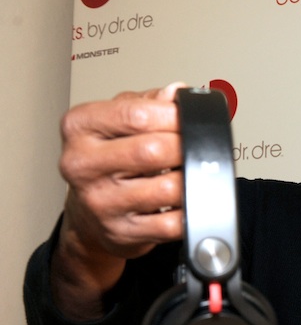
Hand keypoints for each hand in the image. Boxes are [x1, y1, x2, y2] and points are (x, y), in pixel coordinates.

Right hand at [52, 82, 186, 318]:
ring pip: (168, 188)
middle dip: (185, 148)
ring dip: (191, 180)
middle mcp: (82, 164)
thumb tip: (177, 92)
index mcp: (79, 128)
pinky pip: (172, 223)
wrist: (88, 215)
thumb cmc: (108, 160)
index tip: (189, 118)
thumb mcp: (117, 122)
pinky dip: (191, 212)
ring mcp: (101, 202)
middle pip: (153, 150)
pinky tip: (186, 202)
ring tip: (188, 174)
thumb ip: (148, 103)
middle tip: (195, 148)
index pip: (134, 114)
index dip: (173, 115)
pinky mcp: (122, 232)